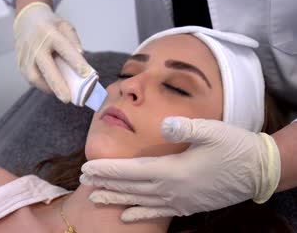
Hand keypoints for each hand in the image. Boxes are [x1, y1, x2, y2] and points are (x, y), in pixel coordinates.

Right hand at [13, 2, 91, 102]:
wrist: (26, 20)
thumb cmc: (50, 25)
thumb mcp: (65, 26)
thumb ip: (74, 41)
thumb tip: (80, 57)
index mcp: (49, 33)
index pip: (64, 48)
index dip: (75, 61)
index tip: (86, 73)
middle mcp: (35, 44)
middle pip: (46, 67)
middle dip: (57, 84)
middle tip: (67, 99)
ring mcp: (25, 55)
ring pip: (34, 76)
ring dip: (48, 88)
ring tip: (62, 94)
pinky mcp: (20, 64)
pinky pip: (30, 79)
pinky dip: (42, 85)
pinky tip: (52, 87)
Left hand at [80, 116, 280, 221]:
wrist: (259, 171)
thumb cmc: (234, 147)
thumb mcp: (212, 131)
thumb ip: (185, 128)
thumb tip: (163, 125)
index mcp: (173, 170)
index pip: (131, 170)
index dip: (108, 169)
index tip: (87, 167)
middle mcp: (172, 190)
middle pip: (130, 186)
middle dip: (105, 182)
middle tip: (83, 179)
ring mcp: (179, 201)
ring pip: (139, 201)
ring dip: (116, 198)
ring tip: (95, 197)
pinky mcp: (187, 206)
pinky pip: (156, 213)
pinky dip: (138, 214)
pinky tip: (125, 217)